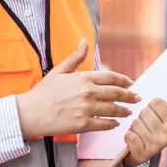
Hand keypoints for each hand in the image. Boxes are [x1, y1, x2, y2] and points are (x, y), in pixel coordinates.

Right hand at [16, 39, 139, 138]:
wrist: (29, 113)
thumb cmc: (43, 92)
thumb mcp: (59, 71)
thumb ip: (75, 57)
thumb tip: (84, 42)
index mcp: (83, 78)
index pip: (111, 77)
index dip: (124, 80)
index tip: (130, 84)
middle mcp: (88, 92)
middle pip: (116, 93)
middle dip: (130, 96)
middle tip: (137, 99)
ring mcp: (86, 109)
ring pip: (112, 109)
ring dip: (123, 111)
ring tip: (128, 112)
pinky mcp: (82, 124)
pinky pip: (104, 124)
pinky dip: (112, 124)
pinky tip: (115, 124)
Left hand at [122, 93, 166, 166]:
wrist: (144, 153)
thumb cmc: (157, 129)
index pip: (157, 102)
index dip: (152, 107)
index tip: (154, 114)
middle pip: (145, 112)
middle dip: (142, 116)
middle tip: (146, 125)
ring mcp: (155, 146)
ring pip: (136, 123)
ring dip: (135, 126)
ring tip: (140, 132)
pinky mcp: (141, 155)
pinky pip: (130, 136)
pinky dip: (129, 136)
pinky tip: (134, 139)